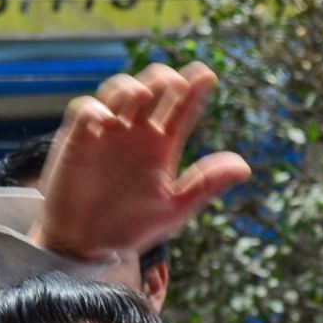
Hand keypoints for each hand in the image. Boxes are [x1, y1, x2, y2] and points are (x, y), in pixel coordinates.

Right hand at [32, 62, 249, 262]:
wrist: (85, 245)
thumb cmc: (129, 228)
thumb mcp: (172, 211)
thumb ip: (204, 186)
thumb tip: (245, 167)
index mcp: (162, 145)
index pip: (182, 108)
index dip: (196, 88)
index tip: (206, 77)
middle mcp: (136, 132)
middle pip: (153, 88)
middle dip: (163, 79)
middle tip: (174, 86)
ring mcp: (107, 132)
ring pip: (119, 90)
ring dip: (129, 87)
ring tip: (139, 98)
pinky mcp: (77, 138)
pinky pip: (84, 110)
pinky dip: (94, 108)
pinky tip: (106, 120)